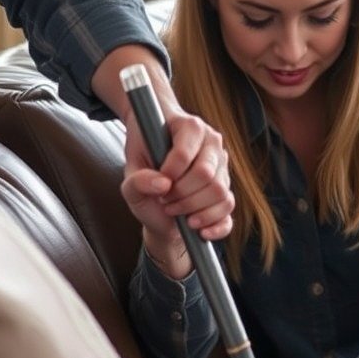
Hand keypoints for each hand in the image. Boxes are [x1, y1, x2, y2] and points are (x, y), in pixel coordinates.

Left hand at [94, 46, 233, 276]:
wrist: (158, 200)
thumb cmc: (143, 179)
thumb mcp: (129, 179)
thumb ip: (137, 181)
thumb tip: (156, 184)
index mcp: (186, 129)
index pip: (192, 139)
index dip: (175, 166)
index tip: (159, 182)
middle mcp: (212, 145)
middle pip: (208, 172)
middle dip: (183, 194)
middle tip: (164, 202)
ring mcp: (223, 170)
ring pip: (221, 193)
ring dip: (196, 210)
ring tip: (177, 214)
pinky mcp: (229, 194)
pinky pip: (229, 213)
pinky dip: (214, 226)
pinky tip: (197, 228)